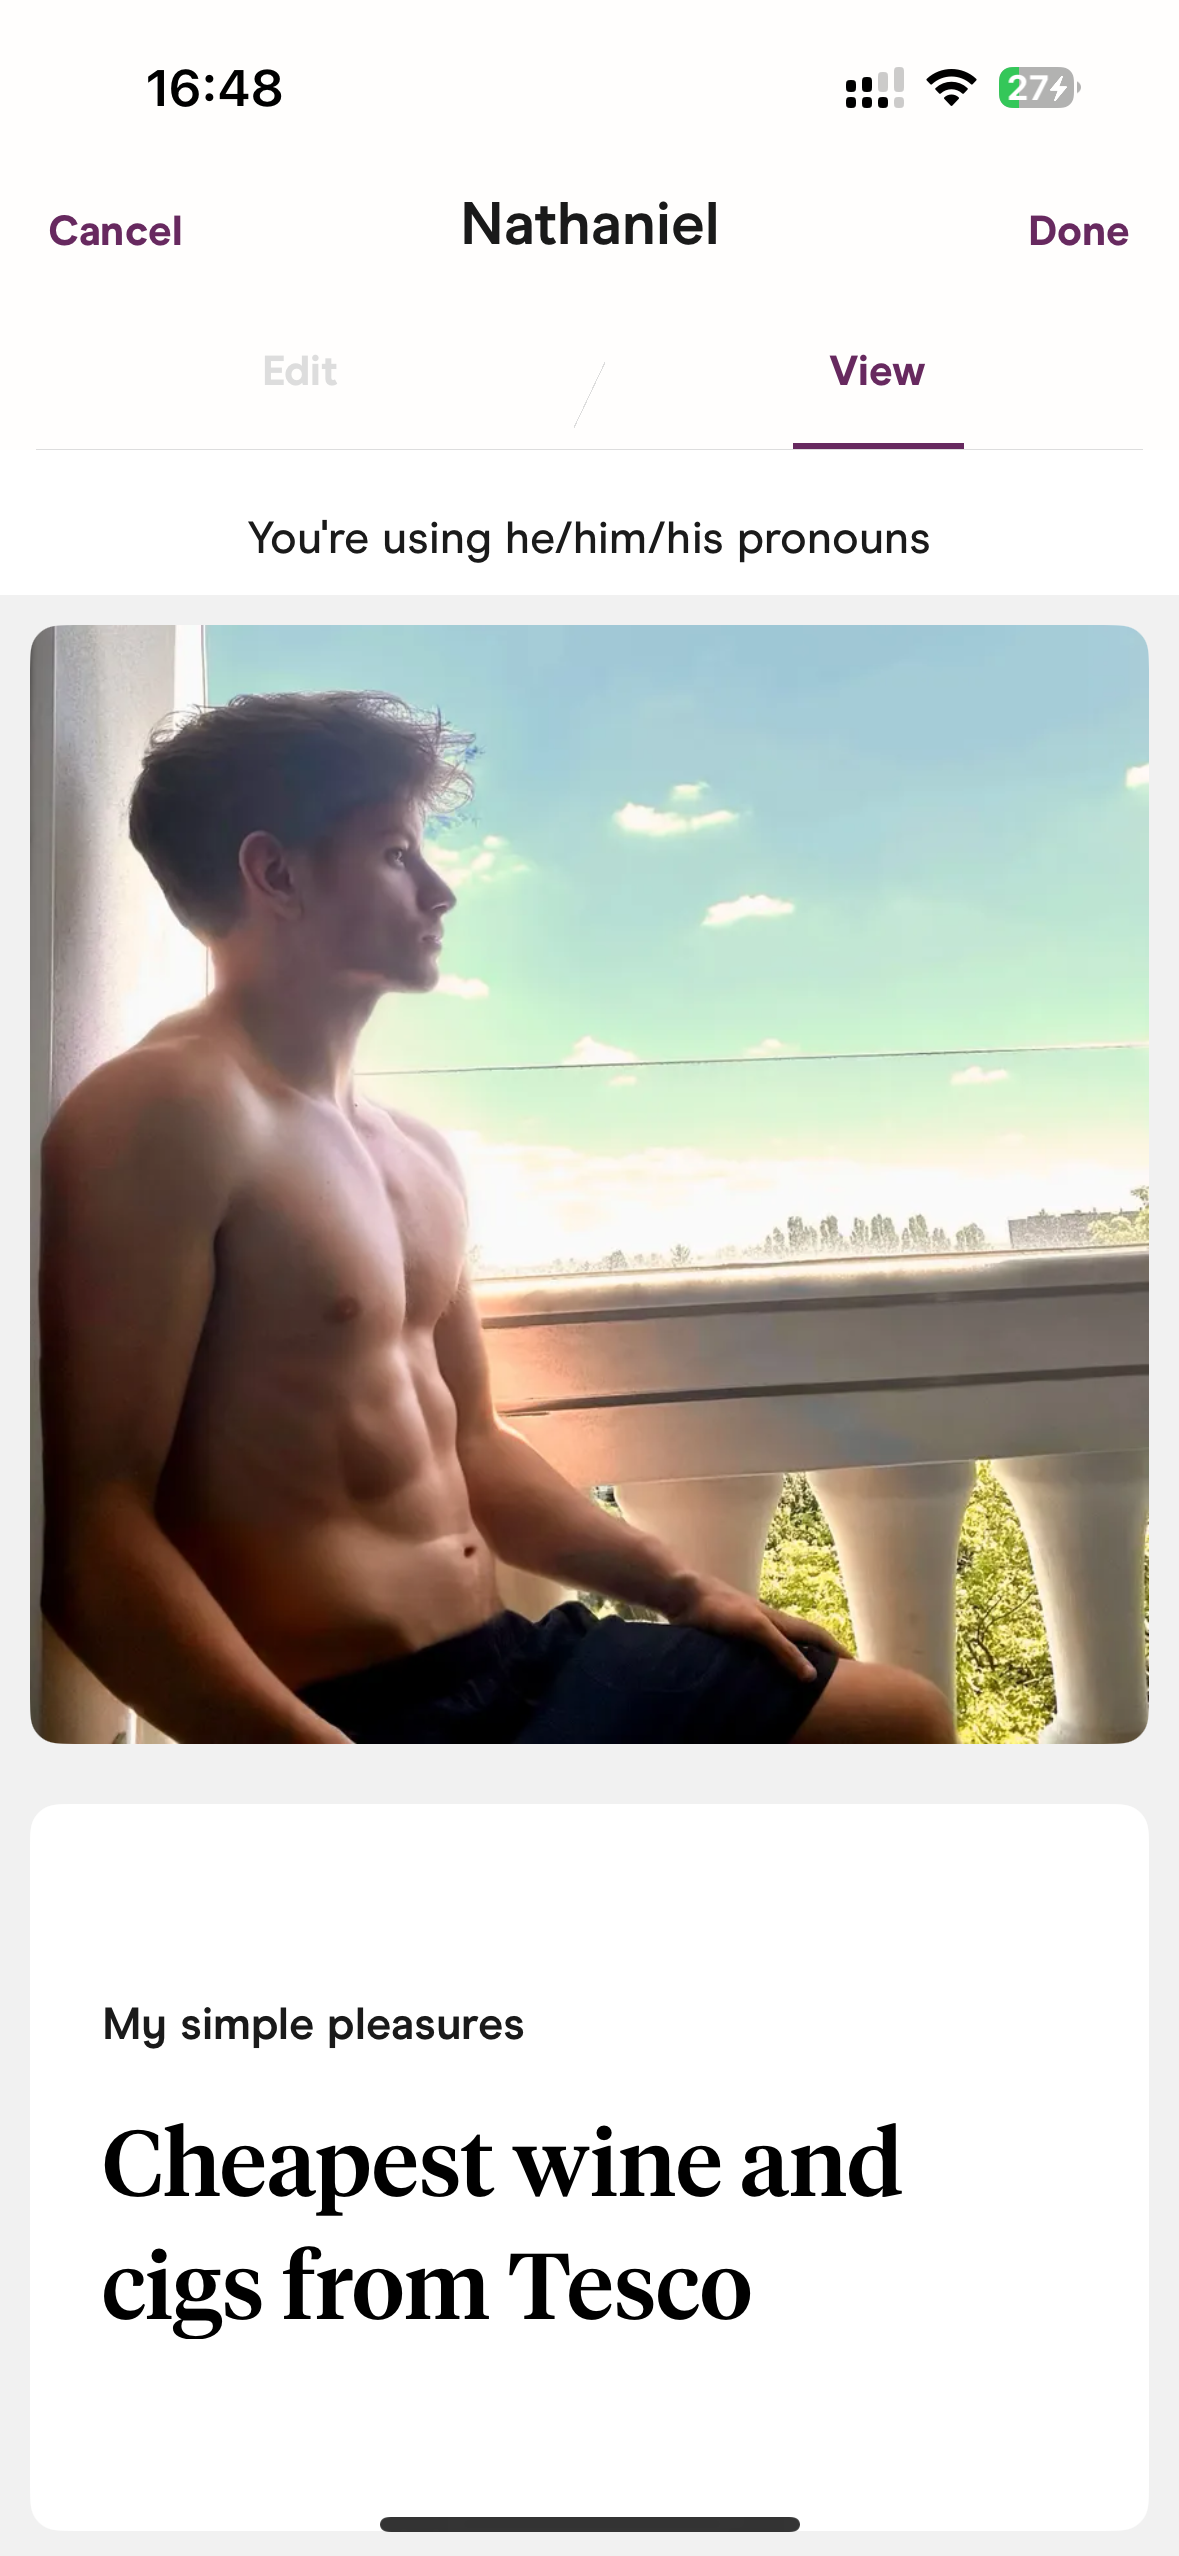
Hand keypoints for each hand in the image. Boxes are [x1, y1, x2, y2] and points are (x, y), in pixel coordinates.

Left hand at [663, 1573, 851, 1682]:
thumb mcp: (756, 1629)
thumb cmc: (721, 1609)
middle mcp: (770, 1626)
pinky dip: (771, 1666)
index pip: (818, 1636)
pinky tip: (765, 1680)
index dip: (838, 1650)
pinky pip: (761, 1656)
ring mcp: (752, 1632)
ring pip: (782, 1649)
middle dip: (823, 1657)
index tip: (858, 1665)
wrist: (685, 1595)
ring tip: (806, 1683)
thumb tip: (812, 1677)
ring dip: (797, 1662)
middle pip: (804, 1642)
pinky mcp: (732, 1639)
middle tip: (838, 1678)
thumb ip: (783, 1650)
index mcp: (780, 1622)